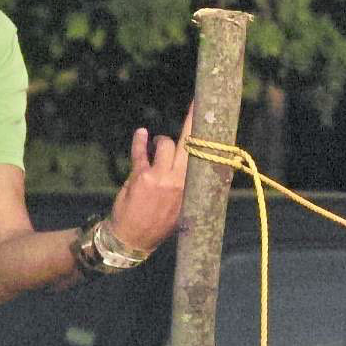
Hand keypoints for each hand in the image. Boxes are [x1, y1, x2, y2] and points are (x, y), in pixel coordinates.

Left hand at [109, 104, 195, 256]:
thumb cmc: (158, 225)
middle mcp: (178, 181)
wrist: (131, 240)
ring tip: (156, 146)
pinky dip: (140, 140)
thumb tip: (203, 176)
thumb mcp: (182, 210)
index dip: (209, 139)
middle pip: (188, 142)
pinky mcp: (141, 177)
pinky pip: (141, 152)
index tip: (214, 121)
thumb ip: (189, 190)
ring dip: (160, 141)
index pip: (205, 158)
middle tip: (196, 105)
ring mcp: (159, 178)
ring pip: (165, 144)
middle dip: (192, 121)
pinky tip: (141, 133)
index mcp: (191, 189)